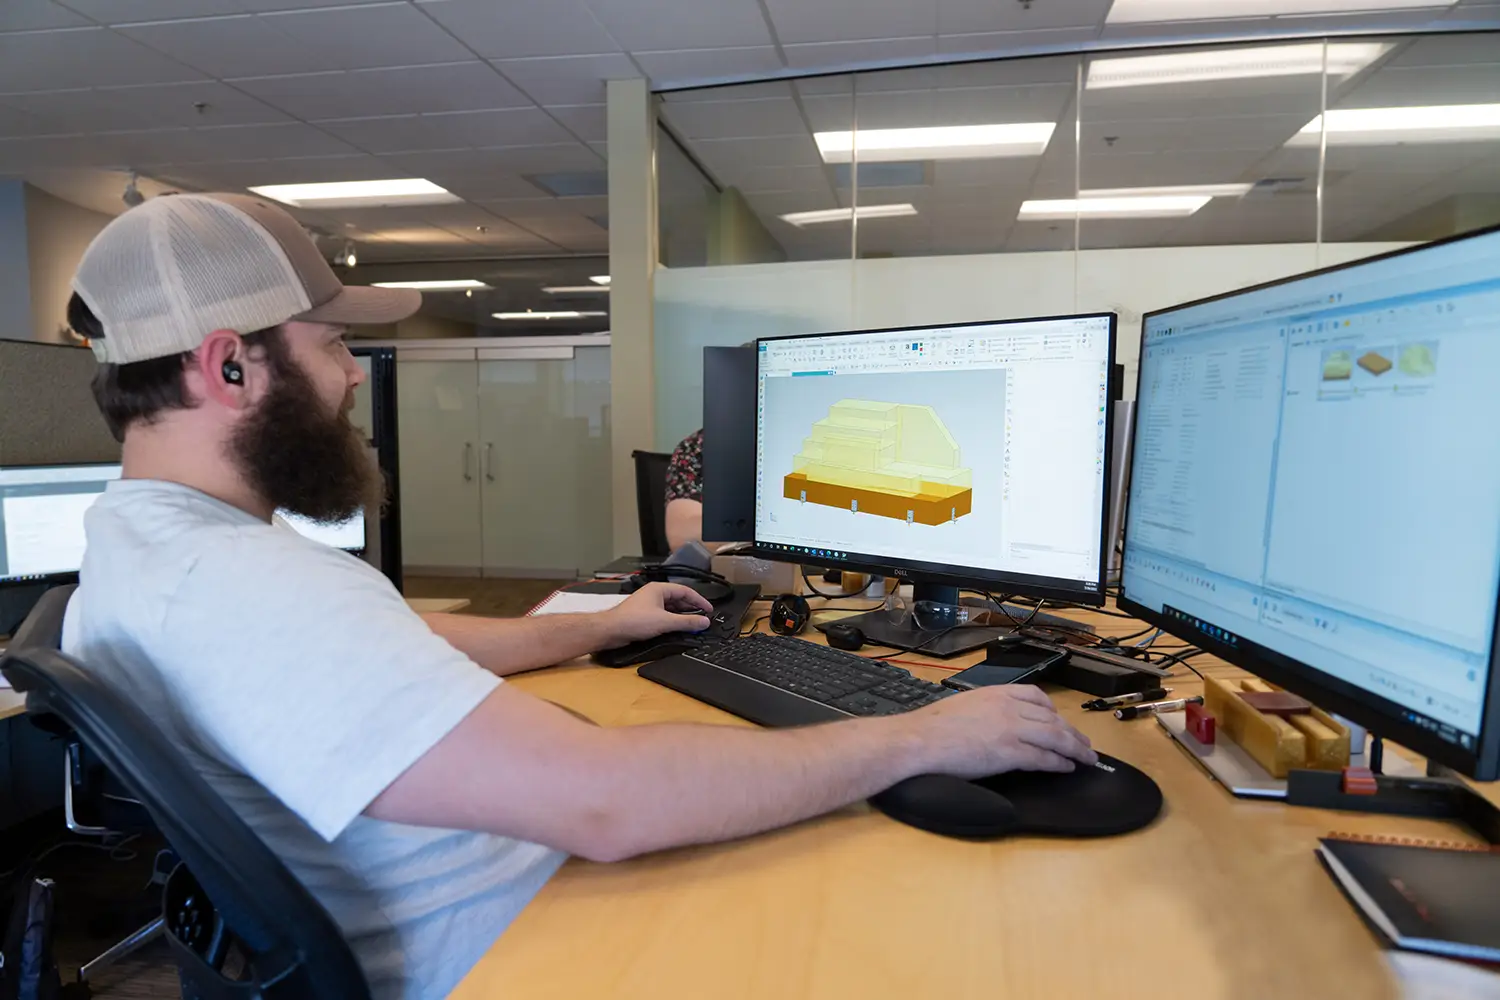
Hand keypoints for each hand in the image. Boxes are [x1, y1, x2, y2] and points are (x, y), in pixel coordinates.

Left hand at [603, 583, 714, 643]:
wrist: (611, 630)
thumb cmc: (632, 621)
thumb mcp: (665, 622)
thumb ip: (687, 622)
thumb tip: (703, 621)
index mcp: (659, 589)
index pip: (685, 591)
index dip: (699, 600)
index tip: (708, 609)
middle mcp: (654, 595)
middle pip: (678, 599)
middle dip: (691, 610)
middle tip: (702, 619)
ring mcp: (649, 605)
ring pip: (671, 609)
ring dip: (682, 617)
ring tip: (692, 625)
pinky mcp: (644, 616)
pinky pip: (663, 616)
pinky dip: (672, 622)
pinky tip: (677, 629)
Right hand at [908, 685, 1096, 777]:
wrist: (920, 740)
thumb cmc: (931, 727)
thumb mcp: (963, 706)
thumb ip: (984, 711)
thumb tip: (990, 724)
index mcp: (996, 693)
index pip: (1036, 696)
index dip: (1054, 710)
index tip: (1060, 719)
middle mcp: (1009, 707)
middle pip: (1052, 718)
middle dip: (1073, 732)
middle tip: (1085, 743)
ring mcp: (1012, 729)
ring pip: (1056, 737)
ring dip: (1076, 748)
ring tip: (1088, 758)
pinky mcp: (1010, 752)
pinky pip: (1044, 757)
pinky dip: (1060, 763)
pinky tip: (1068, 768)